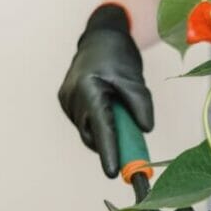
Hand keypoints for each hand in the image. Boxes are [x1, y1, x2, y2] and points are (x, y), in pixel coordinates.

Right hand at [58, 3, 153, 177]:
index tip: (113, 173)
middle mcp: (72, 96)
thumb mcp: (135, 79)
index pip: (101, 128)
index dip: (108, 152)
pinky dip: (98, 123)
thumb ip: (141, 105)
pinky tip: (106, 106)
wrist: (99, 38)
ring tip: (118, 109)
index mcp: (88, 88)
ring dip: (106, 131)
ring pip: (89, 131)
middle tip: (133, 143)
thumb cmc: (118, 56)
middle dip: (112, 143)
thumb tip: (145, 130)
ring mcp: (66, 100)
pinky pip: (85, 123)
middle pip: (93, 134)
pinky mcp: (65, 102)